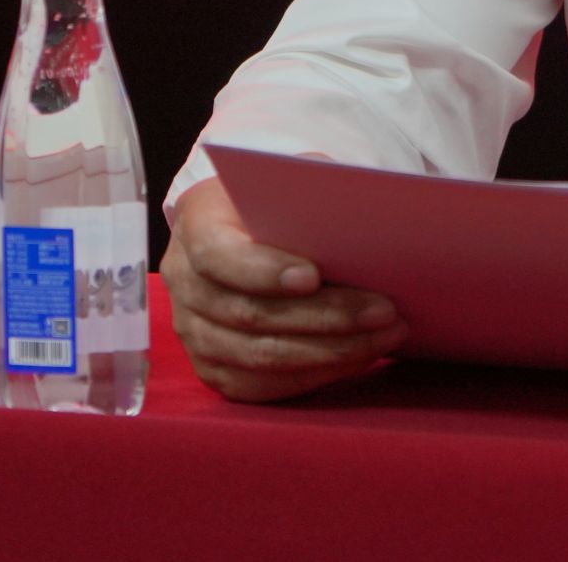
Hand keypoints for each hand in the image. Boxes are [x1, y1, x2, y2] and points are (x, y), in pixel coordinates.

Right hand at [160, 173, 407, 401]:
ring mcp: (193, 332)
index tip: (314, 276)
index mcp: (196, 225)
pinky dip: (313, 376)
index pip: (219, 255)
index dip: (264, 271)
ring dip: (329, 352)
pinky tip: (356, 358)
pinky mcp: (212, 367)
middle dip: (324, 316)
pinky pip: (260, 385)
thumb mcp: (294, 181)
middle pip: (248, 314)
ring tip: (384, 337)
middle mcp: (184, 283)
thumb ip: (314, 198)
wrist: (250, 225)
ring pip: (258, 357)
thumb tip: (364, 222)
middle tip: (384, 311)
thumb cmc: (280, 199)